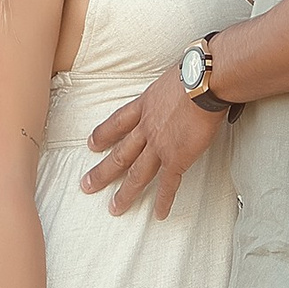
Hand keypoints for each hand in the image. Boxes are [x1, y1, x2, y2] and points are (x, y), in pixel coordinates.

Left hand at [82, 69, 221, 219]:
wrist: (202, 83)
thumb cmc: (193, 72)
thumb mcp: (171, 77)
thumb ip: (169, 88)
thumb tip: (179, 82)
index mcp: (145, 105)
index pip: (118, 122)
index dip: (103, 134)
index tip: (91, 144)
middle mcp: (147, 128)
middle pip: (120, 153)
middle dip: (102, 172)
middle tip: (86, 185)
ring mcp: (160, 145)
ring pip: (138, 173)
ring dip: (126, 193)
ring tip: (114, 208)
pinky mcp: (177, 158)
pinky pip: (168, 184)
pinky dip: (163, 201)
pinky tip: (158, 214)